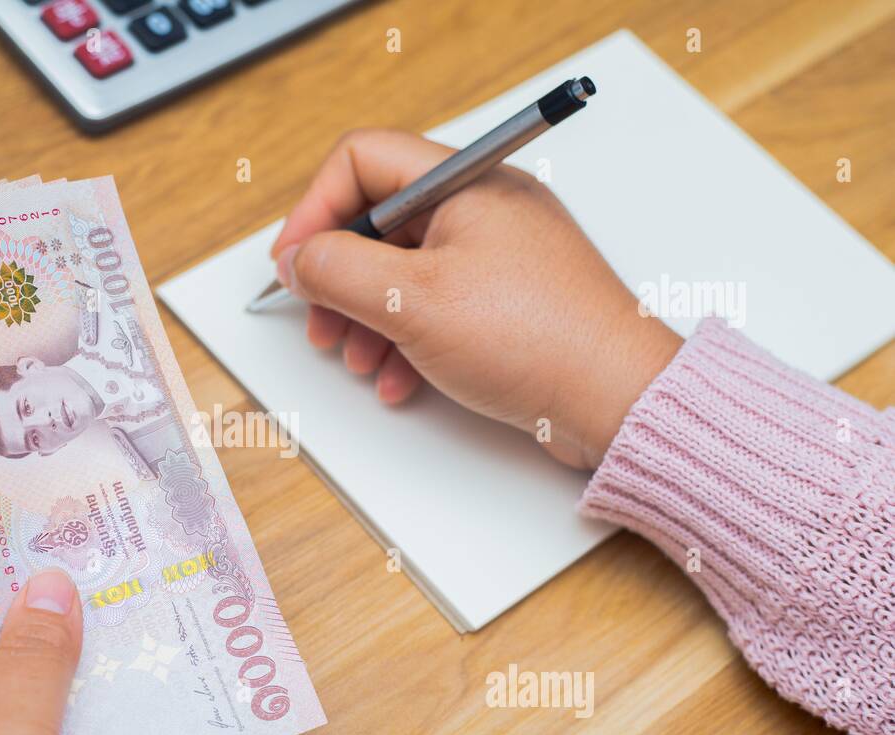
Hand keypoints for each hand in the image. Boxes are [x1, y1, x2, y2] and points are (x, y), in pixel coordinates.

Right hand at [271, 129, 681, 469]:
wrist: (615, 399)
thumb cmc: (535, 338)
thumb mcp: (411, 300)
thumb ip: (337, 270)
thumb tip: (297, 259)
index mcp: (465, 182)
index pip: (362, 161)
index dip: (314, 209)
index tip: (293, 264)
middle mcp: (482, 207)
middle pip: (378, 220)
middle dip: (338, 277)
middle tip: (322, 323)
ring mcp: (497, 255)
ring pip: (401, 270)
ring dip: (366, 318)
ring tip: (360, 360)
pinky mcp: (506, 301)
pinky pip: (435, 305)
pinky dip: (405, 340)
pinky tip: (400, 380)